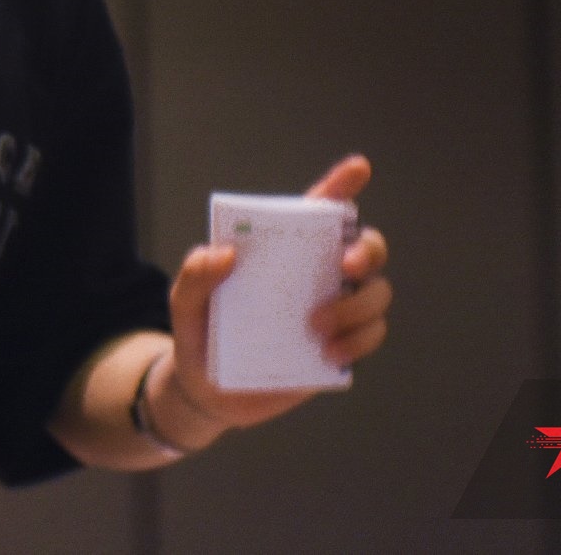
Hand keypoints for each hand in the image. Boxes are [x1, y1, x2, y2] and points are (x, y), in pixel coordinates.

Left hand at [150, 154, 392, 442]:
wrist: (207, 393)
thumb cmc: (199, 332)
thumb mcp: (183, 301)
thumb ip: (195, 274)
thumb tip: (226, 253)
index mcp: (282, 250)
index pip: (319, 209)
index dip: (342, 185)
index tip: (359, 168)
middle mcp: (316, 273)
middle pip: (366, 246)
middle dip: (367, 250)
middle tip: (344, 267)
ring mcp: (335, 309)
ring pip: (377, 292)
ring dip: (358, 307)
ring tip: (316, 329)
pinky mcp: (342, 347)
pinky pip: (372, 334)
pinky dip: (359, 341)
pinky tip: (327, 354)